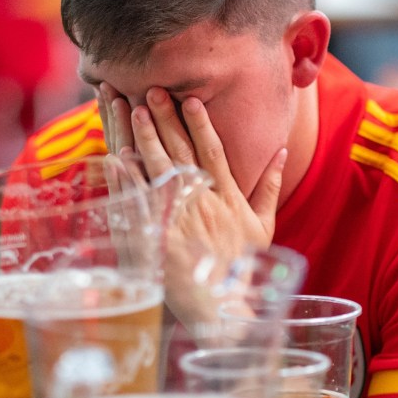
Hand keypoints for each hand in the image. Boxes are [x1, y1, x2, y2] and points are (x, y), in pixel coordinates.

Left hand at [131, 86, 284, 255]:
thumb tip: (282, 149)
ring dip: (145, 139)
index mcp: (228, 198)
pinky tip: (115, 158)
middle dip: (166, 120)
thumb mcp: (263, 225)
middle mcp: (203, 204)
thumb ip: (270, 186)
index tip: (190, 99)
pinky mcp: (157, 238)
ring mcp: (179, 220)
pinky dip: (127, 180)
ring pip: (158, 171)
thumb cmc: (242, 267)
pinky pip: (139, 203)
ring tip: (133, 110)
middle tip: (152, 91)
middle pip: (181, 153)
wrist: (222, 306)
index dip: (201, 123)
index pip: (213, 152)